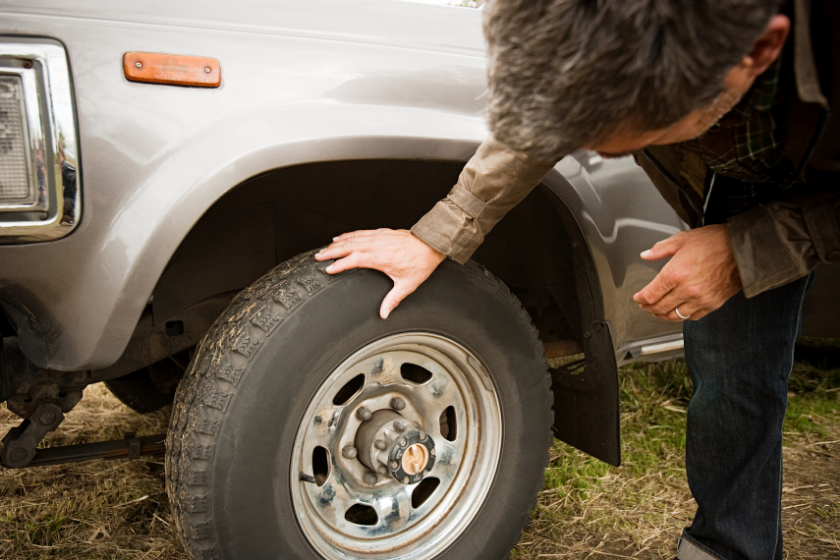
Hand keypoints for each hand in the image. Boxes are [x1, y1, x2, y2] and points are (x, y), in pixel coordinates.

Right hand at [315, 229, 445, 318]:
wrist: (431, 244)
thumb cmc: (421, 262)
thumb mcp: (407, 285)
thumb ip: (392, 300)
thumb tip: (384, 313)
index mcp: (381, 258)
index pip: (354, 260)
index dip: (339, 264)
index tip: (328, 269)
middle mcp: (377, 245)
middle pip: (348, 246)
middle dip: (331, 251)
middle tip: (318, 256)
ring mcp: (379, 236)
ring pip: (353, 237)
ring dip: (338, 242)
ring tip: (326, 247)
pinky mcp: (382, 232)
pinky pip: (361, 232)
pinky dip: (349, 235)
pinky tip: (342, 237)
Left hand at [633, 224, 741, 321]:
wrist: (742, 249)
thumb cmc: (716, 241)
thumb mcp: (682, 239)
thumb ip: (661, 249)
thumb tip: (646, 255)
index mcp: (675, 273)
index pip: (650, 294)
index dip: (640, 299)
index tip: (638, 298)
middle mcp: (687, 289)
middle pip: (660, 307)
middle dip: (648, 308)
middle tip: (645, 306)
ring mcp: (701, 299)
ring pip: (675, 316)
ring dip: (663, 316)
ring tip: (658, 311)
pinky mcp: (713, 304)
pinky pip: (693, 317)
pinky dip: (682, 316)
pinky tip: (678, 311)